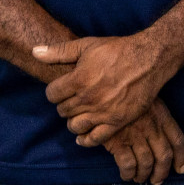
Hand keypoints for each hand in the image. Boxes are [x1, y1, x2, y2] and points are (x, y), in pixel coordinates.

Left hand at [35, 35, 174, 145]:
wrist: (148, 60)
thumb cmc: (117, 50)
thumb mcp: (87, 45)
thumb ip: (59, 51)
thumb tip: (34, 52)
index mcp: (79, 79)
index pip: (52, 95)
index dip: (54, 91)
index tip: (61, 89)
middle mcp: (88, 98)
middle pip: (62, 111)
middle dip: (64, 105)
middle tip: (72, 100)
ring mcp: (103, 112)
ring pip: (74, 126)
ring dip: (73, 121)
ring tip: (79, 113)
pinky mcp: (116, 122)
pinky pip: (94, 139)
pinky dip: (85, 139)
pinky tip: (83, 135)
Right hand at [103, 99, 183, 184]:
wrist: (103, 90)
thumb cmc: (125, 95)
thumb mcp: (146, 99)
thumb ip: (156, 116)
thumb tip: (163, 140)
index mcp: (161, 115)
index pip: (178, 140)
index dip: (181, 158)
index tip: (181, 169)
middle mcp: (151, 127)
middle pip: (164, 156)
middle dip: (162, 173)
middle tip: (156, 181)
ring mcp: (135, 135)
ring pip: (147, 164)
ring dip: (143, 175)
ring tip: (139, 178)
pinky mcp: (118, 141)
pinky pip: (128, 165)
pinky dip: (128, 174)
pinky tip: (126, 175)